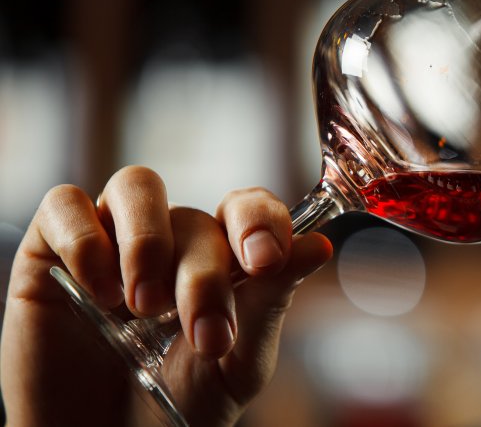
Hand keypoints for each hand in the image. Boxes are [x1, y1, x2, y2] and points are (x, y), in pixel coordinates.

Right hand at [0, 166, 332, 426]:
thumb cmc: (175, 409)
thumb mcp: (236, 364)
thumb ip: (271, 301)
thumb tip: (319, 244)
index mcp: (222, 259)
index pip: (248, 207)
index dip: (261, 219)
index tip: (266, 258)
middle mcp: (170, 240)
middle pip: (195, 216)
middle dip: (204, 277)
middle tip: (204, 337)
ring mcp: (111, 240)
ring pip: (136, 186)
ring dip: (148, 244)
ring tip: (143, 307)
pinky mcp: (50, 251)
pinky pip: (67, 205)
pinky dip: (86, 240)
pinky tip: (96, 293)